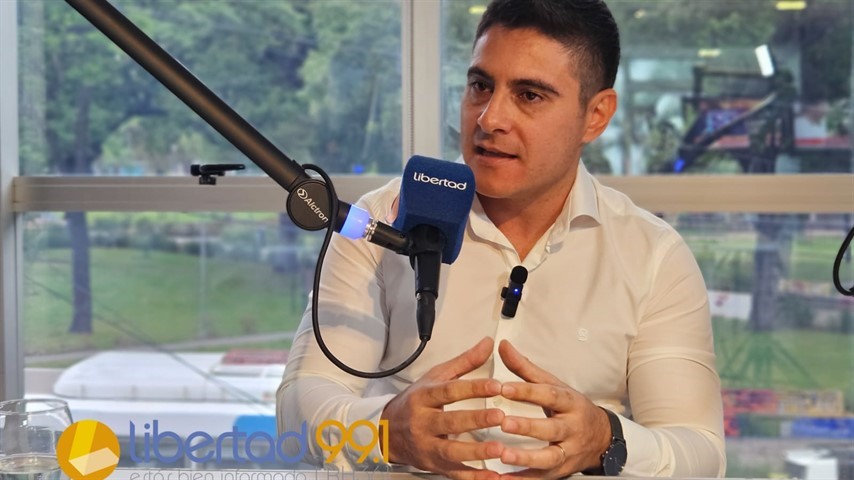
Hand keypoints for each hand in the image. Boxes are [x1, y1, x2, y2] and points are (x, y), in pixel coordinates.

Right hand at [381, 337, 505, 479]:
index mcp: (423, 397)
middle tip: (500, 416)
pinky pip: (455, 474)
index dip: (472, 388)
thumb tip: (489, 343)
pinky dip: (474, 477)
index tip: (496, 385)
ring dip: (476, 452)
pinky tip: (493, 476)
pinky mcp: (434, 466)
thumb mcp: (435, 377)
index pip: (448, 391)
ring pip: (451, 452)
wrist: (386, 432)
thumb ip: (464, 362)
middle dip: (474, 420)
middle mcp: (422, 423)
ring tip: (499, 449)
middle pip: (449, 422)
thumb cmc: (416, 402)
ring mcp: (427, 447)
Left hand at [495, 340, 610, 478]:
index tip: (503, 388)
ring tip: (504, 456)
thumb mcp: (552, 384)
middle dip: (528, 427)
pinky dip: (523, 479)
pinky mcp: (561, 471)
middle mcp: (572, 428)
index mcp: (569, 403)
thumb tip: (503, 346)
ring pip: (550, 457)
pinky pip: (542, 477)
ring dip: (526, 458)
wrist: (601, 438)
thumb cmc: (570, 407)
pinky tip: (503, 479)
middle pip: (552, 429)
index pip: (549, 395)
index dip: (527, 392)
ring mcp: (568, 452)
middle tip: (505, 423)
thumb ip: (525, 368)